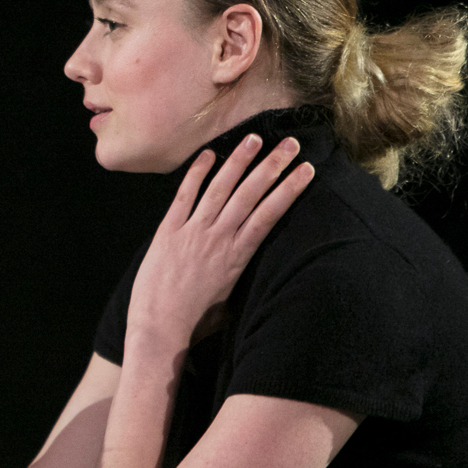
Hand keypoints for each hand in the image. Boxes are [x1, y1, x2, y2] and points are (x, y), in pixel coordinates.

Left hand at [129, 134, 313, 348]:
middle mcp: (219, 239)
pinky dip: (197, 173)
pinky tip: (209, 154)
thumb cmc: (196, 321)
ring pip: (220, 188)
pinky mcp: (168, 231)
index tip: (307, 170)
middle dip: (273, 166)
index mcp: (238, 257)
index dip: (289, 190)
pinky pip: (185, 195)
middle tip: (292, 144)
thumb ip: (240, 274)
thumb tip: (252, 260)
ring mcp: (193, 232)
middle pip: (251, 194)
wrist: (160, 328)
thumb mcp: (230, 299)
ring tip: (255, 139)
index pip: (269, 215)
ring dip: (239, 161)